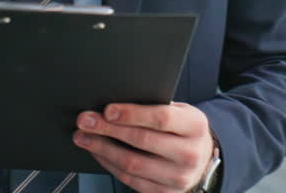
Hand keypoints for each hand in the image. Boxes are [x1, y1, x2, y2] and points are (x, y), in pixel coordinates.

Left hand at [74, 102, 214, 192]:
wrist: (201, 160)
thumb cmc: (183, 130)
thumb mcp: (179, 112)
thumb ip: (155, 107)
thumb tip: (114, 106)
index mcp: (195, 126)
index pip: (161, 118)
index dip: (131, 114)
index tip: (107, 110)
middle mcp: (190, 154)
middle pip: (142, 141)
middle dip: (108, 129)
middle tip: (85, 120)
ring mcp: (178, 177)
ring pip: (132, 164)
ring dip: (102, 149)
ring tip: (83, 137)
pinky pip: (129, 180)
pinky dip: (109, 165)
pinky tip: (98, 153)